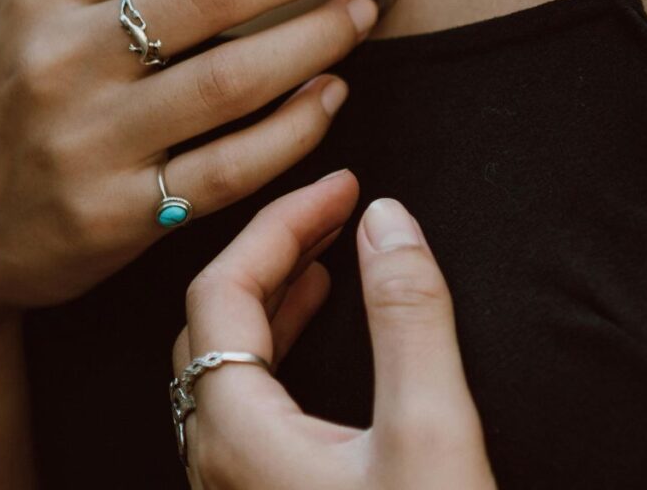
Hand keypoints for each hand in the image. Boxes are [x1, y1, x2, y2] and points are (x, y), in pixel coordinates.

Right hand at [0, 0, 385, 345]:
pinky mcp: (120, 215)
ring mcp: (91, 140)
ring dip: (319, 36)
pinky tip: (332, 95)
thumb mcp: (44, 14)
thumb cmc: (17, 102)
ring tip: (362, 12)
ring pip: (235, 76)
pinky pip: (233, 166)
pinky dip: (296, 127)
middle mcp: (64, 57)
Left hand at [172, 169, 496, 489]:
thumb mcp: (431, 435)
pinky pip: (247, 393)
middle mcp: (218, 457)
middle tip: (336, 208)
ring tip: (327, 253)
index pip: (224, 288)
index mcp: (238, 434)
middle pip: (215, 316)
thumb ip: (408, 322)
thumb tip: (388, 221)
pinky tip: (316, 330)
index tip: (343, 187)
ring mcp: (236, 482)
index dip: (283, 221)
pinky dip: (279, 338)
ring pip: (227, 356)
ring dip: (276, 290)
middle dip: (277, 246)